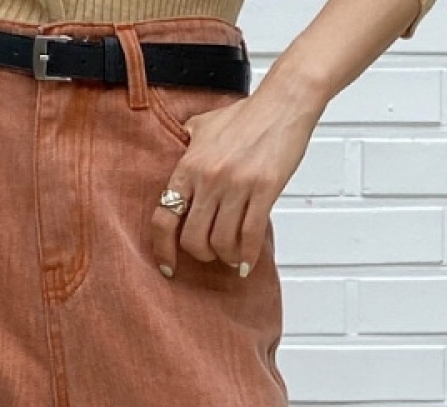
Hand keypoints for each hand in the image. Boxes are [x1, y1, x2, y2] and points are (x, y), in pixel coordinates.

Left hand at [151, 79, 323, 278]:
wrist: (284, 101)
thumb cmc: (247, 115)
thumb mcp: (203, 126)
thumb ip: (185, 147)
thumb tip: (176, 161)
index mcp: (189, 166)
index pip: (164, 218)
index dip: (162, 249)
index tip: (168, 265)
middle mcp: (208, 178)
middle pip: (193, 238)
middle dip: (201, 254)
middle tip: (209, 253)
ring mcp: (236, 185)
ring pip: (222, 241)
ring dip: (225, 256)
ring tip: (229, 256)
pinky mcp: (264, 189)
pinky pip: (251, 235)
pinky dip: (247, 256)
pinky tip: (246, 263)